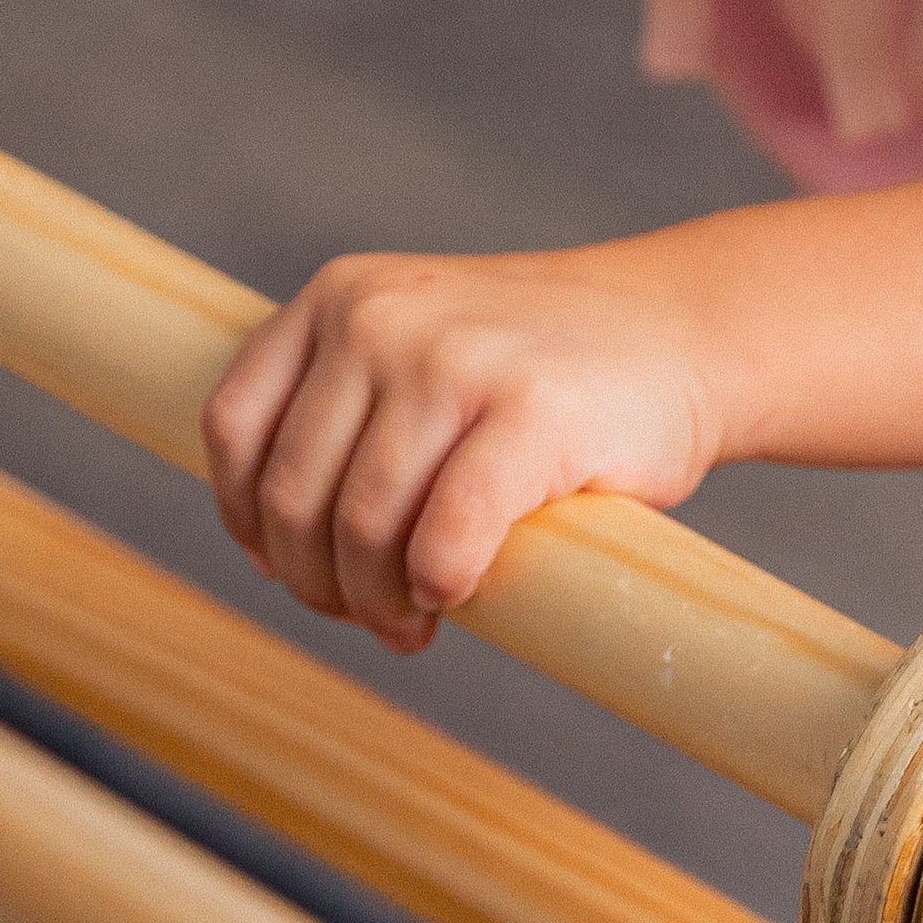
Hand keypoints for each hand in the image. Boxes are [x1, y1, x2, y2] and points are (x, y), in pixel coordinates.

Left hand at [200, 245, 727, 653]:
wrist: (687, 332)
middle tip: (369, 619)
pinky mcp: (529, 413)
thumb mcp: (421, 349)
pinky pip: (446, 536)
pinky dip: (438, 586)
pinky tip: (455, 597)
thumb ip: (346, 412)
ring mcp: (453, 360)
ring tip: (412, 625)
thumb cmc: (546, 374)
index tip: (286, 570)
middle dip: (319, 582)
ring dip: (378, 602)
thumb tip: (271, 553)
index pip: (235, 427)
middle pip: (294, 492)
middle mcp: (380, 317)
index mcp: (339, 297)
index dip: (246, 521)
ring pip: (361, 525)